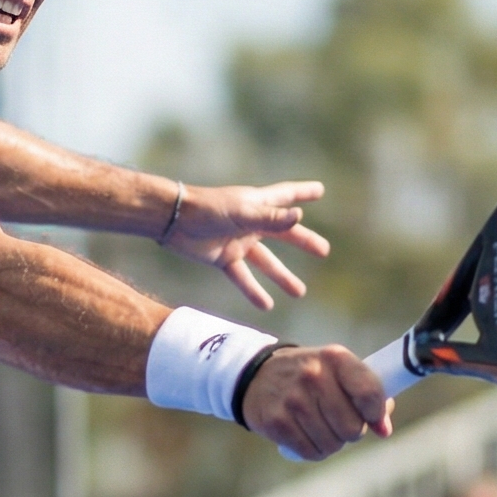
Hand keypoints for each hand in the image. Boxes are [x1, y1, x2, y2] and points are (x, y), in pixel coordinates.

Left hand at [161, 179, 332, 308]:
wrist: (173, 221)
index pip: (286, 196)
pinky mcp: (224, 259)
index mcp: (257, 204)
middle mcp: (250, 223)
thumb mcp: (242, 214)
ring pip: (266, 261)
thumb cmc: (207, 209)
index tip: (320, 190)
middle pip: (283, 233)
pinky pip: (243, 277)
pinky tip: (266, 305)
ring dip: (282, 276)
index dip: (302, 193)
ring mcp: (238, 241)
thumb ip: (270, 219)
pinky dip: (253, 291)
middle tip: (323, 251)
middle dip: (303, 241)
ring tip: (299, 292)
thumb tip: (299, 216)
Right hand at [241, 344, 392, 461]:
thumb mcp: (338, 370)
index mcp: (335, 358)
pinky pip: (311, 452)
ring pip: (333, 444)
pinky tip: (308, 436)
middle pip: (352, 427)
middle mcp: (313, 375)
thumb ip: (366, 393)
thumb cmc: (310, 376)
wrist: (257, 376)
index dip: (376, 414)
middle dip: (351, 431)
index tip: (376, 422)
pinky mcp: (276, 421)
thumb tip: (383, 429)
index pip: (369, 392)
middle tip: (340, 423)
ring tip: (321, 427)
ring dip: (332, 442)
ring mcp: (293, 399)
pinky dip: (315, 450)